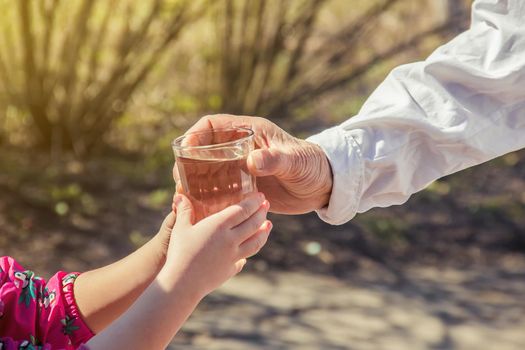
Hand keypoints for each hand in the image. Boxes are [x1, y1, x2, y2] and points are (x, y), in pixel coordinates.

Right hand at [159, 192, 271, 297]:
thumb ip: (184, 211)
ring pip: (255, 242)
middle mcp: (231, 240)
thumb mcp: (180, 228)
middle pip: (253, 224)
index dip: (254, 202)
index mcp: (219, 226)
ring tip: (268, 225)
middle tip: (267, 205)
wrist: (182, 282)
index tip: (261, 196)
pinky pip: (243, 260)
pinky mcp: (230, 270)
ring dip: (264, 233)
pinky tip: (246, 253)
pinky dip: (247, 254)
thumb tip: (180, 196)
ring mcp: (233, 256)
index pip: (243, 210)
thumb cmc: (180, 253)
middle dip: (262, 213)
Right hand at [175, 114, 332, 213]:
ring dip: (196, 183)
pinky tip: (203, 211)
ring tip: (185, 198)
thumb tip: (252, 161)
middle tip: (181, 181)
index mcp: (249, 132)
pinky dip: (210, 199)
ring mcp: (241, 169)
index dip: (195, 134)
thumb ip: (275, 159)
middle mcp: (241, 149)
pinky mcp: (245, 188)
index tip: (185, 150)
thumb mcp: (294, 161)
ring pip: (209, 172)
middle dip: (188, 163)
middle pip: (204, 150)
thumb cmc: (312, 165)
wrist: (324, 186)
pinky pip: (221, 191)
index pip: (213, 125)